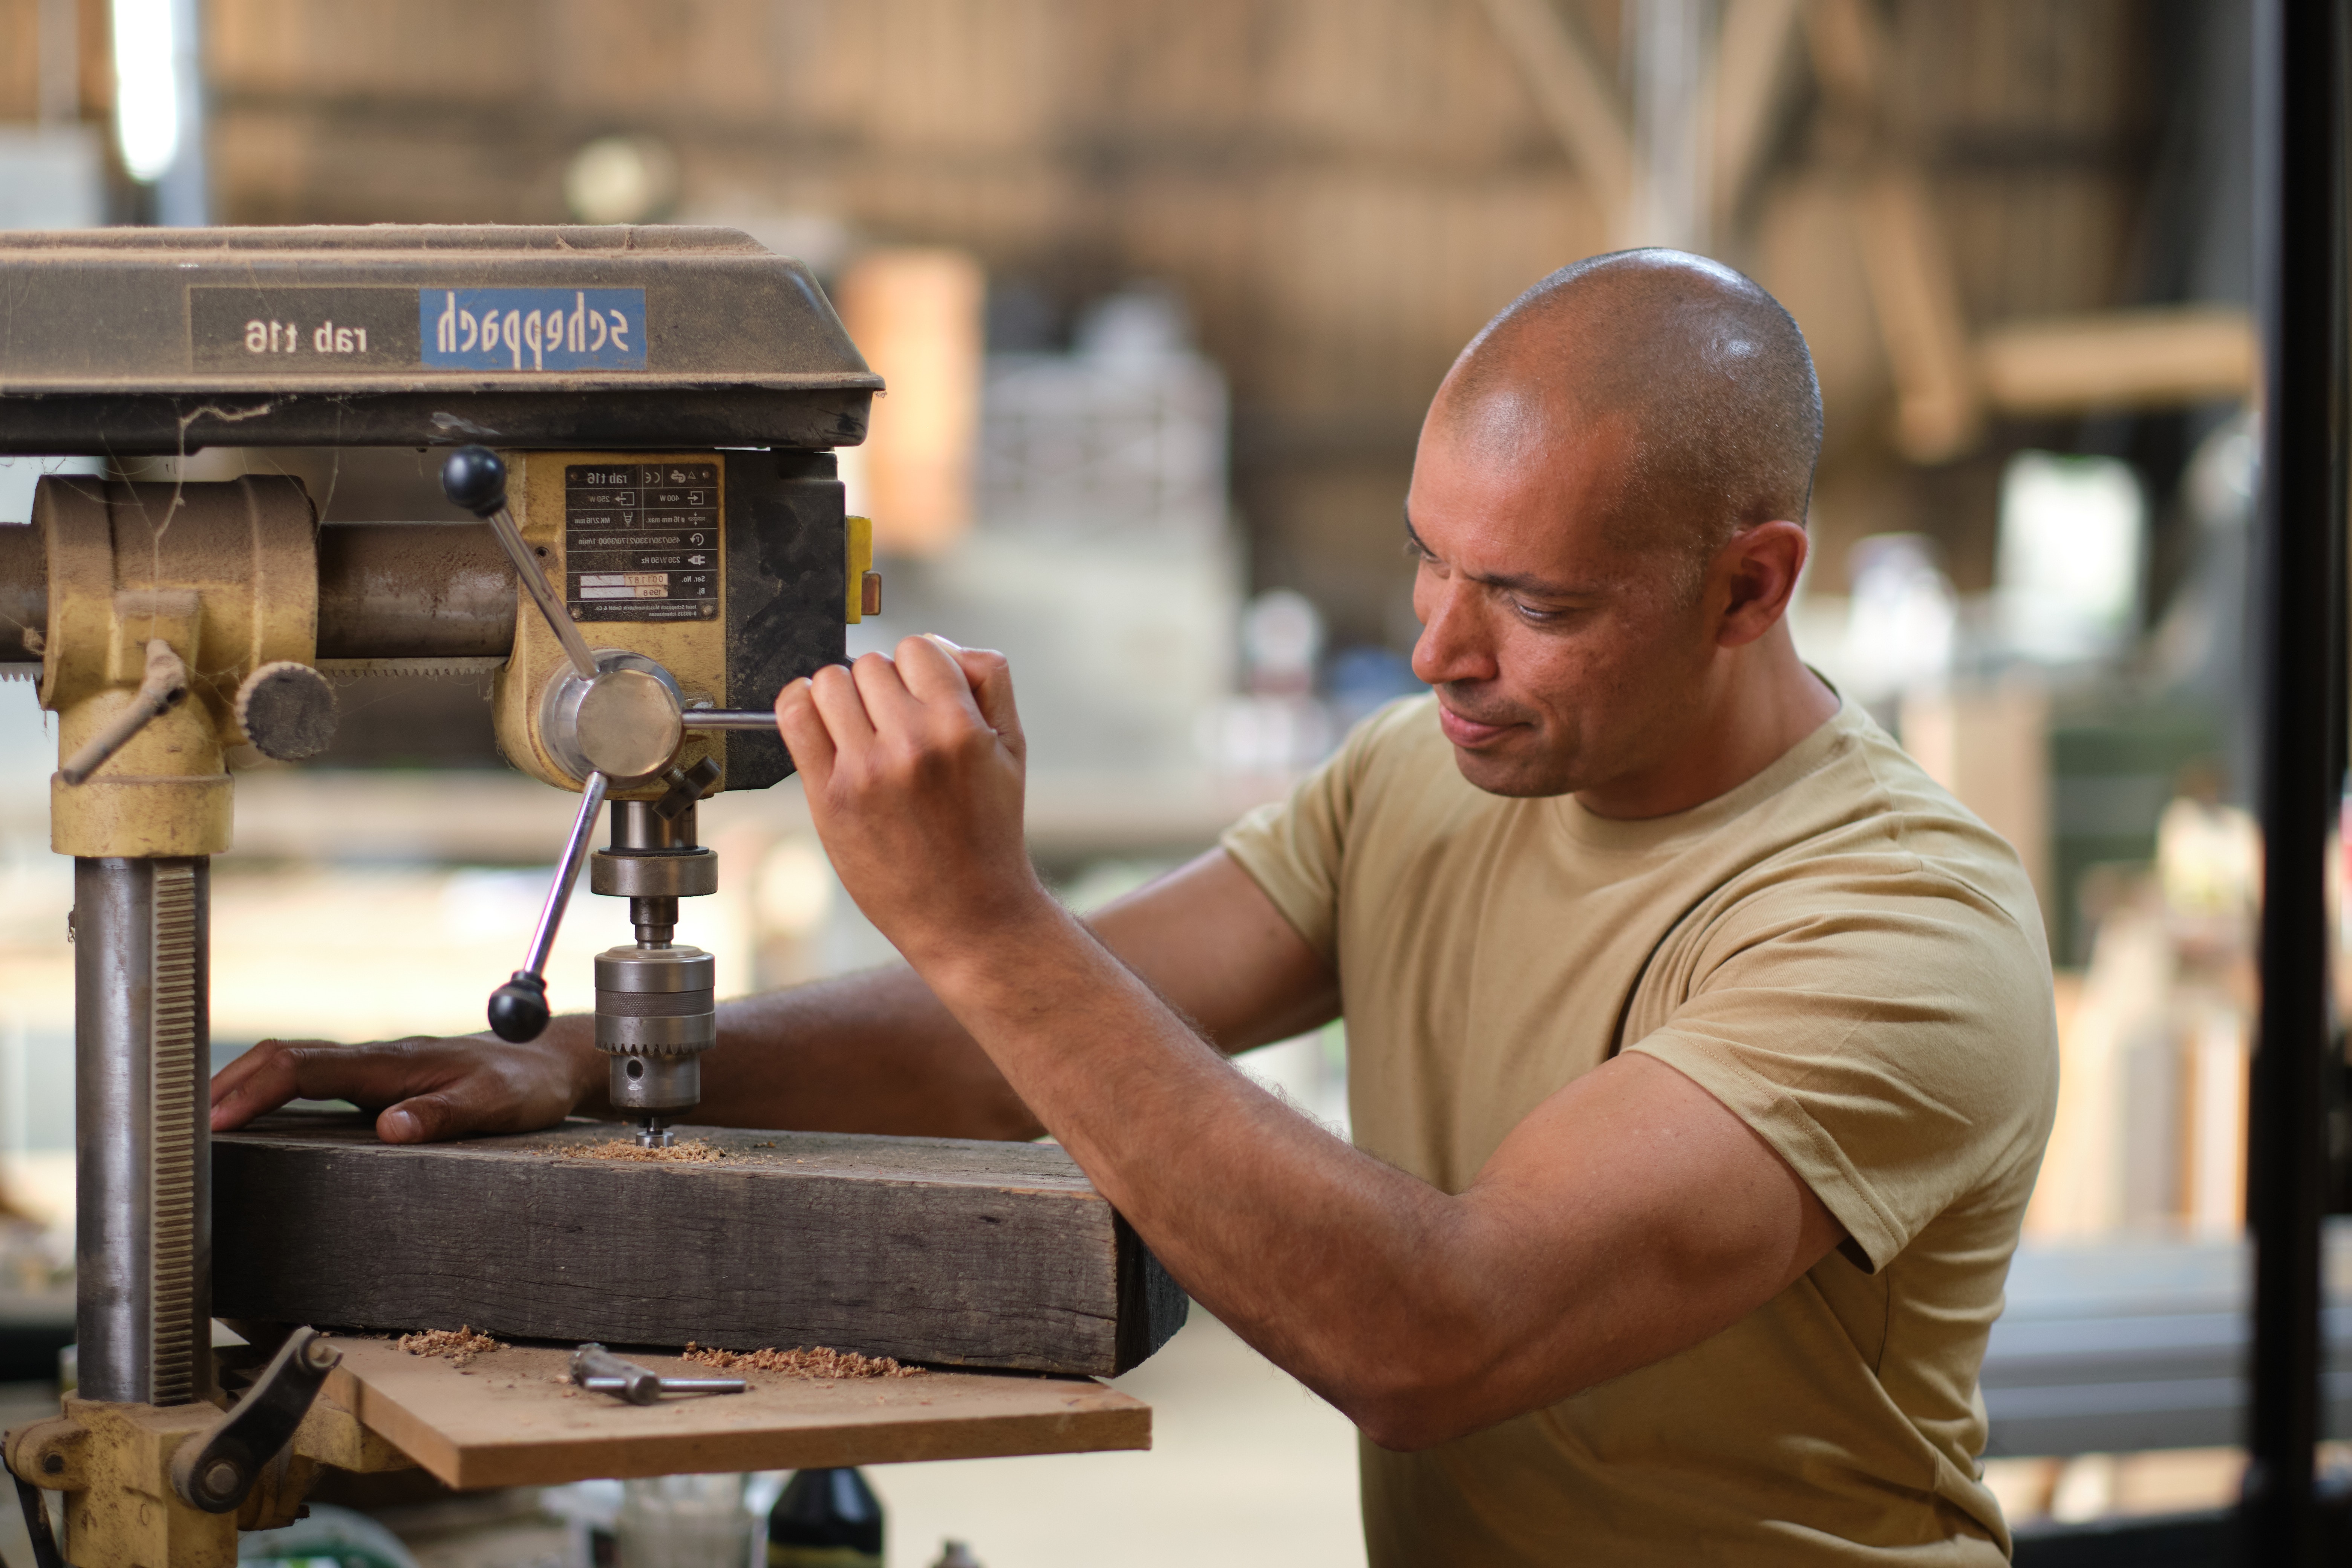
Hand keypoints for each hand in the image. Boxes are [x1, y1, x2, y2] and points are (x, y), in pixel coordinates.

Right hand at [209, 1027, 596, 1142]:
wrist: (549, 1065)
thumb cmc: (525, 1084)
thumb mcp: (498, 1105)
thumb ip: (448, 1114)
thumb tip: (393, 1127)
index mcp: (395, 1061)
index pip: (306, 1067)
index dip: (255, 1089)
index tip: (214, 1121)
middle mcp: (376, 1061)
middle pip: (283, 1061)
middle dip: (226, 1087)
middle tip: (176, 1130)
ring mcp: (373, 1072)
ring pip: (291, 1071)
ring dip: (241, 1091)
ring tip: (193, 1132)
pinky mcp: (377, 1085)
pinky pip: (311, 1086)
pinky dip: (269, 1099)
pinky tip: (248, 1128)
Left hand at [775, 636, 1051, 964]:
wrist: (968, 915)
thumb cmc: (989, 833)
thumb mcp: (1013, 750)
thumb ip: (990, 682)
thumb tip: (944, 645)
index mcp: (961, 728)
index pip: (919, 647)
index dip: (919, 666)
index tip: (920, 693)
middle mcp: (911, 744)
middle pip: (871, 664)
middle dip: (882, 686)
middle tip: (895, 724)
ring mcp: (865, 770)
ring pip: (830, 681)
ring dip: (843, 696)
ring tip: (861, 729)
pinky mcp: (828, 797)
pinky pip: (794, 716)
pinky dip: (801, 707)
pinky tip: (821, 725)